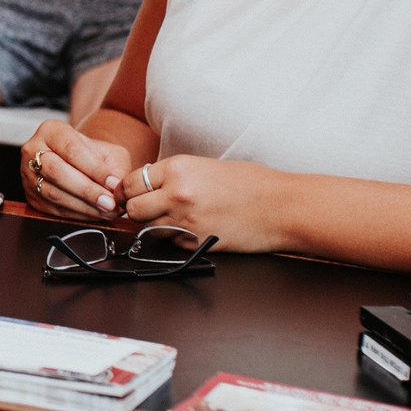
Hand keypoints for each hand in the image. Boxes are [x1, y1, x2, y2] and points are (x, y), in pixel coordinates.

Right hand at [17, 120, 134, 221]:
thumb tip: (118, 187)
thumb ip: (114, 167)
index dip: (93, 168)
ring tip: (106, 210)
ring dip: (83, 206)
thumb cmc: (92, 155)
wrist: (77, 163)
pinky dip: (76, 214)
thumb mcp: (108, 152)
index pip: (71, 149)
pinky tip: (94, 214)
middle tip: (109, 202)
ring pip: (53, 193)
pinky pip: (52, 208)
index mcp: (51, 131)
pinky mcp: (31, 195)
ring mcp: (28, 174)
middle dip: (86, 190)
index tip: (113, 183)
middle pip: (56, 171)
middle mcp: (33, 150)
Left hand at [120, 155, 286, 253]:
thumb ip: (175, 175)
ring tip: (174, 220)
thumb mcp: (207, 166)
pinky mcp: (196, 243)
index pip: (132, 182)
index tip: (130, 196)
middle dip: (137, 211)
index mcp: (178, 168)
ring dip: (155, 226)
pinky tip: (194, 230)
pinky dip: (175, 240)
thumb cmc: (251, 184)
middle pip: (134, 208)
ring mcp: (185, 221)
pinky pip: (171, 244)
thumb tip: (150, 185)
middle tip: (147, 210)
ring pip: (148, 229)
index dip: (128, 191)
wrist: (281, 207)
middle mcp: (176, 193)